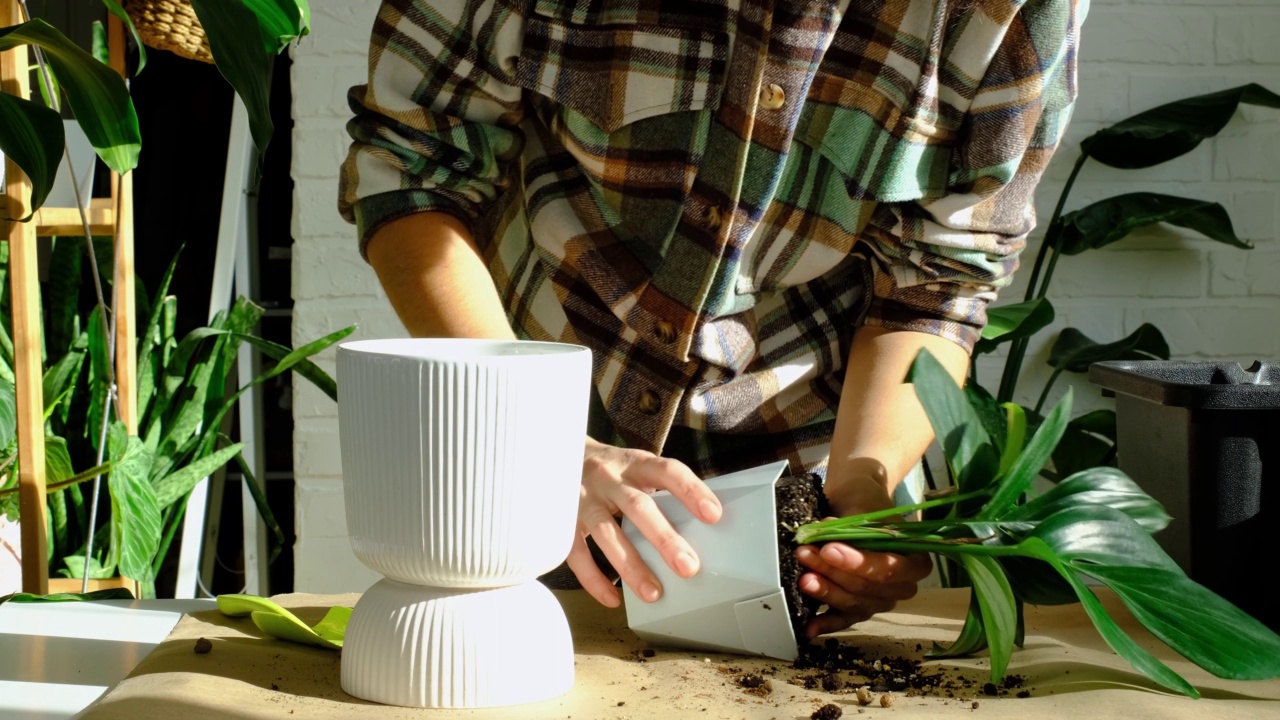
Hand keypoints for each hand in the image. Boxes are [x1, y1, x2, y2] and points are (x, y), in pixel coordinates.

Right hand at [567, 438, 721, 607]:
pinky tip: (613, 598)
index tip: (713, 515)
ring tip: (653, 593)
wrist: (556, 454)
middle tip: (688, 566)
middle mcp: (607, 478)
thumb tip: (703, 523)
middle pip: (638, 506)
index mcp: (634, 463)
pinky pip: (576, 554)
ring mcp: (582, 499)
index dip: (691, 491)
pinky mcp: (561, 521)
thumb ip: (660, 488)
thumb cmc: (610, 470)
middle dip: (664, 538)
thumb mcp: (635, 466)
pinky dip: (594, 579)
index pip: (667, 471)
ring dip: (631, 565)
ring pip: (607, 533)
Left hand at [794, 476, 931, 637]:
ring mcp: (881, 601)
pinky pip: (845, 620)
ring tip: (803, 577)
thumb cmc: (865, 504)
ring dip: (826, 591)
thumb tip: (824, 535)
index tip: (829, 549)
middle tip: (806, 555)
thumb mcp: (862, 508)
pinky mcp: (859, 608)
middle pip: (868, 588)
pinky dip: (827, 623)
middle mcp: (902, 586)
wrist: (857, 503)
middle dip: (834, 573)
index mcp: (915, 560)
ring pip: (854, 604)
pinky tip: (810, 627)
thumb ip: (848, 526)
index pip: (890, 568)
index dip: (859, 563)